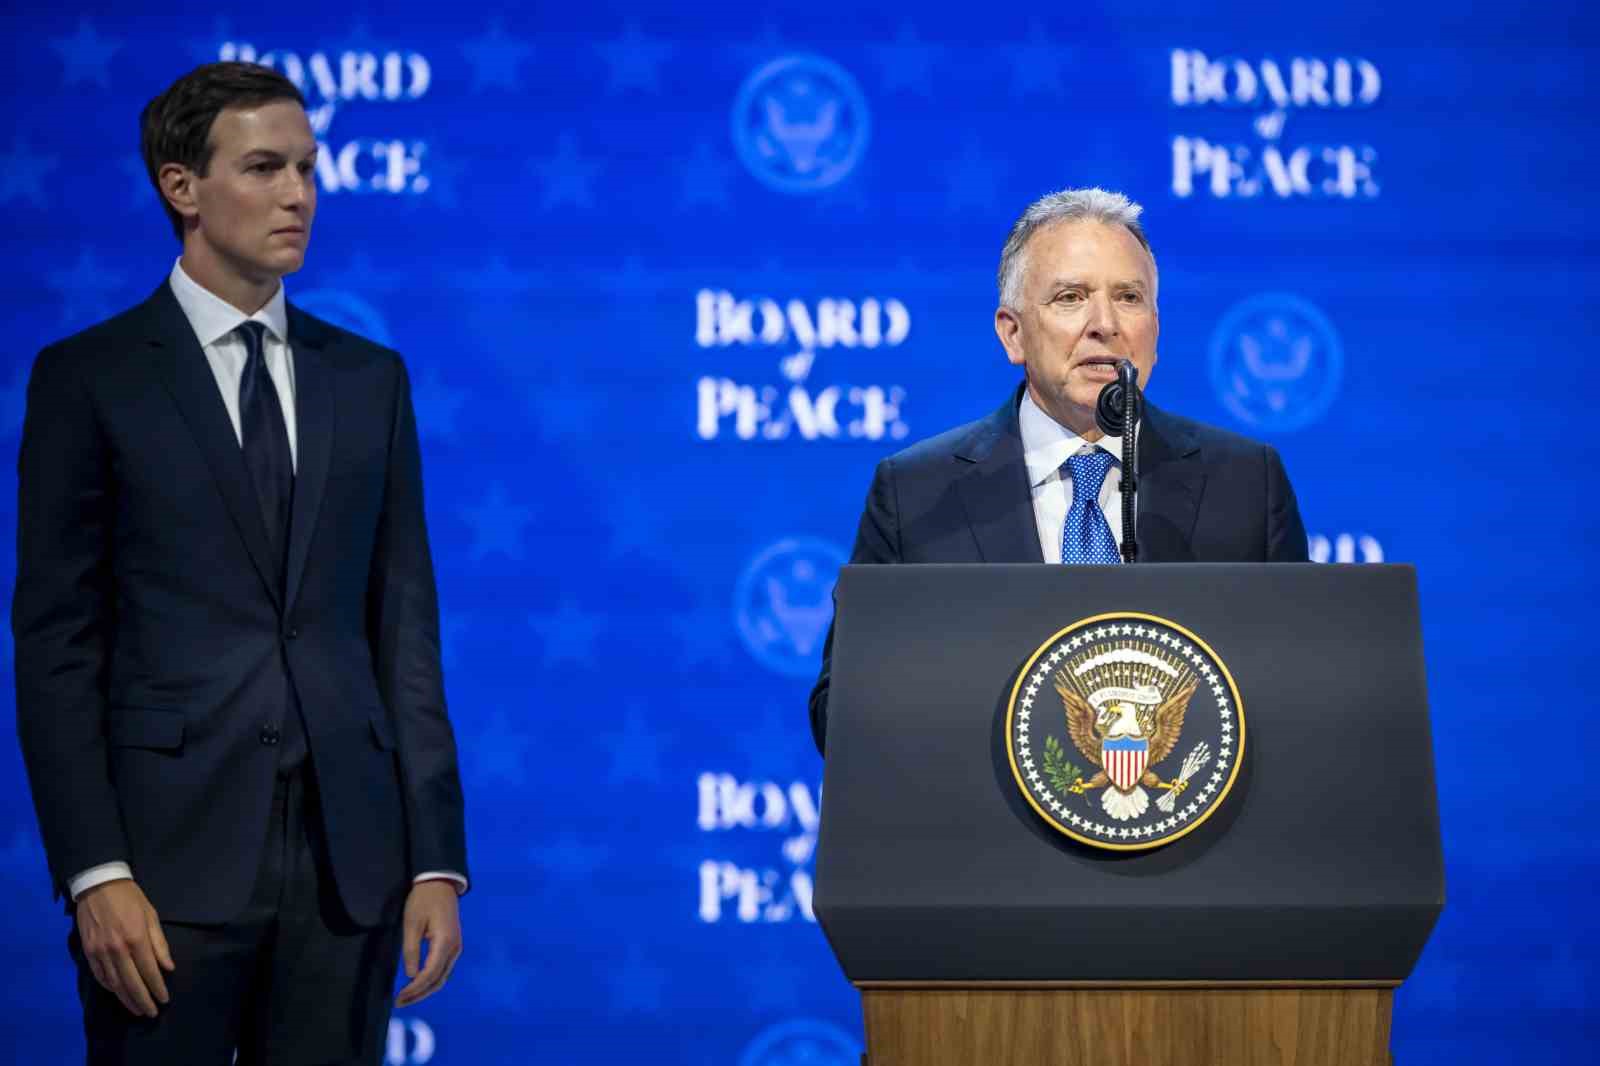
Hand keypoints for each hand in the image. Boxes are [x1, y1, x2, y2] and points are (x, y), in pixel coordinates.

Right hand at [75, 879, 173, 1017]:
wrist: (98, 885)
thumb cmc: (131, 899)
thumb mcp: (151, 916)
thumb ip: (159, 944)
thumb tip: (168, 968)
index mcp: (136, 939)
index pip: (149, 971)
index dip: (157, 988)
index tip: (164, 1000)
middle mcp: (117, 949)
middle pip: (131, 983)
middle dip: (142, 1001)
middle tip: (151, 1013)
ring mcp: (100, 952)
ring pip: (114, 984)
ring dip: (126, 998)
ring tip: (136, 1008)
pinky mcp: (88, 952)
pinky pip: (100, 976)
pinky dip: (110, 987)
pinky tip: (118, 993)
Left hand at [395, 880, 461, 1007]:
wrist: (440, 883)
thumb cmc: (423, 900)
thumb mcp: (411, 924)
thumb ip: (411, 950)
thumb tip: (411, 975)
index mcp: (445, 942)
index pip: (429, 974)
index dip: (414, 989)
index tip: (399, 997)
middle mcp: (454, 948)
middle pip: (438, 980)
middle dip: (419, 994)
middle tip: (400, 1003)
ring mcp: (456, 947)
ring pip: (442, 976)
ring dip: (425, 989)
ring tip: (407, 997)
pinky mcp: (453, 945)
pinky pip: (443, 969)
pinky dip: (430, 980)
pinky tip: (417, 983)